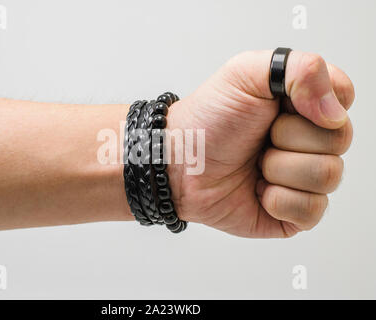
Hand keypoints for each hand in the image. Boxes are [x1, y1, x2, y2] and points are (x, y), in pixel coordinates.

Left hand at [167, 50, 354, 237]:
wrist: (179, 163)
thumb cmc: (208, 119)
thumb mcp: (245, 73)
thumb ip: (300, 68)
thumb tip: (335, 112)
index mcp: (303, 104)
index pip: (343, 99)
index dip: (313, 104)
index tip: (279, 106)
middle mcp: (309, 141)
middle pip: (339, 139)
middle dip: (288, 137)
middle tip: (258, 137)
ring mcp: (303, 177)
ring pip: (328, 175)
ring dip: (279, 168)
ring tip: (254, 164)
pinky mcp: (294, 211)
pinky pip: (313, 210)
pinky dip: (279, 199)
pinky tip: (257, 190)